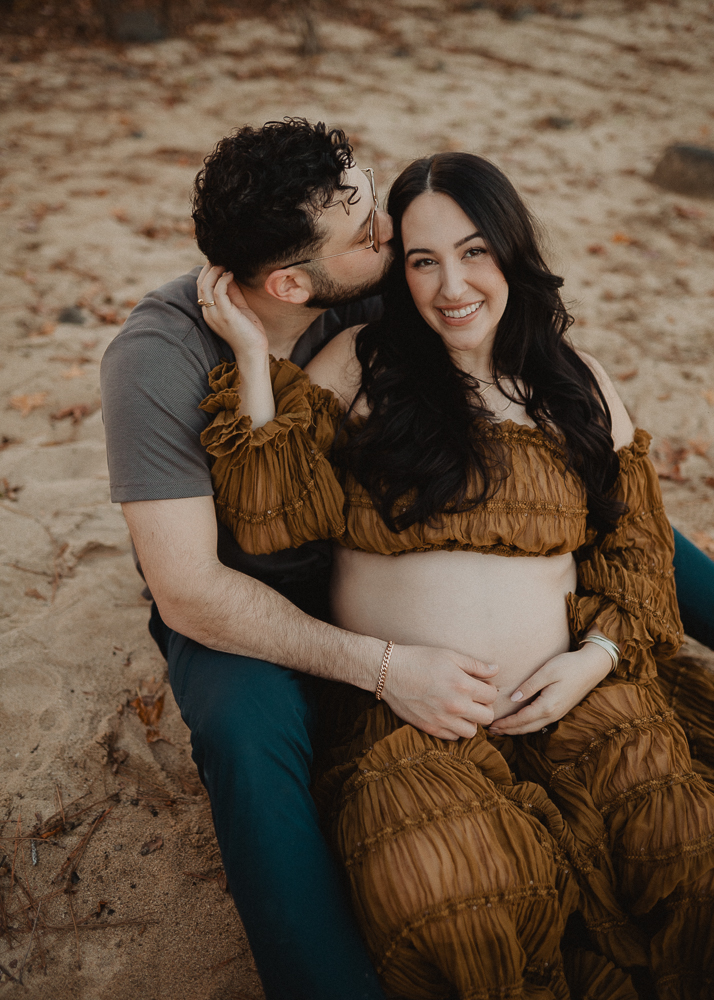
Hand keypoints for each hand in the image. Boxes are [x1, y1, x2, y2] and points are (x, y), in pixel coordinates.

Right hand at [197, 264, 268, 360]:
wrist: (254, 350)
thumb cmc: (249, 330)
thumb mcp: (239, 307)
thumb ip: (233, 292)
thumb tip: (228, 274)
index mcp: (210, 312)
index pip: (201, 287)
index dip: (207, 272)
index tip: (218, 261)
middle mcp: (208, 313)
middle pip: (200, 284)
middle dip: (208, 268)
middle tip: (220, 257)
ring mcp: (215, 314)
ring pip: (205, 286)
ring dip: (214, 271)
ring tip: (224, 263)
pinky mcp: (225, 315)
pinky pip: (218, 292)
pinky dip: (223, 279)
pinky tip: (231, 274)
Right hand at [382, 645, 498, 739]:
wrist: (389, 672)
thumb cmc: (420, 659)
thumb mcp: (449, 655)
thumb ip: (475, 665)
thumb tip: (496, 669)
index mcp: (463, 685)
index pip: (492, 696)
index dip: (488, 689)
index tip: (479, 685)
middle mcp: (455, 706)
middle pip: (487, 717)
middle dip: (484, 707)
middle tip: (474, 699)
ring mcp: (442, 720)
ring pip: (472, 732)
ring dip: (471, 721)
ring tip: (462, 709)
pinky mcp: (430, 729)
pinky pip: (453, 737)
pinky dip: (454, 728)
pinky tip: (448, 715)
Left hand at [488, 643, 611, 736]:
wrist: (592, 667)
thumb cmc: (569, 665)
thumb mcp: (547, 671)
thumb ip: (529, 686)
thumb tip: (513, 698)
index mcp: (547, 706)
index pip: (521, 720)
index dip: (505, 724)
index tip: (490, 725)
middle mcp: (552, 714)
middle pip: (526, 728)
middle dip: (508, 730)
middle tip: (491, 730)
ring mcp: (557, 714)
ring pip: (533, 727)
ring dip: (517, 729)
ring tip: (502, 729)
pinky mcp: (560, 710)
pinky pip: (539, 723)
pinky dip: (526, 725)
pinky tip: (520, 722)